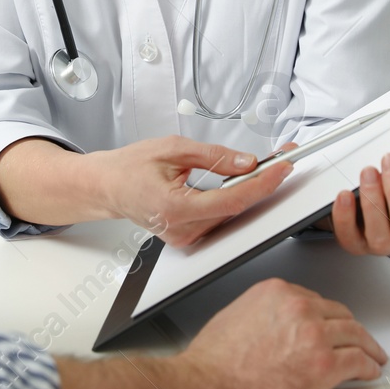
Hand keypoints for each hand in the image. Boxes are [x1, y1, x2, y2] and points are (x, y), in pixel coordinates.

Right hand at [87, 136, 292, 246]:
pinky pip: (220, 219)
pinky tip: (242, 183)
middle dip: (262, 183)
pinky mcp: (188, 238)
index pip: (231, 200)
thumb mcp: (173, 149)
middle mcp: (181, 230)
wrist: (108, 186)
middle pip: (236, 209)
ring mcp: (185, 238)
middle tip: (281, 159)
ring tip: (263, 167)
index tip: (281, 167)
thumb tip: (246, 162)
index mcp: (175, 207)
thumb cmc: (130, 167)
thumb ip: (214, 156)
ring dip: (250, 192)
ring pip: (231, 216)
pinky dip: (234, 200)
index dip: (262, 184)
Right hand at [180, 278, 385, 388]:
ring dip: (367, 347)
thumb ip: (265, 317)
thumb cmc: (214, 364)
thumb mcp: (237, 318)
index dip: (326, 318)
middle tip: (357, 340)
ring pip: (355, 335)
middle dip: (349, 329)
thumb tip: (277, 331)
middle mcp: (299, 307)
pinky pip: (359, 362)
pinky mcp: (326, 365)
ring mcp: (315, 335)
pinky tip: (369, 371)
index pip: (314, 301)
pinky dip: (368, 367)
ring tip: (372, 356)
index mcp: (276, 293)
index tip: (331, 326)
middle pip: (339, 315)